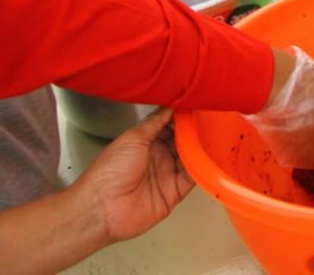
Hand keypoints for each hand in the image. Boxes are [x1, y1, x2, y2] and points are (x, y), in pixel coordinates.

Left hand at [72, 108, 195, 243]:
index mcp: (145, 143)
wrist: (102, 208)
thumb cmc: (108, 172)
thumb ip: (155, 121)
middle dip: (194, 132)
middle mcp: (157, 158)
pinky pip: (193, 178)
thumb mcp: (133, 138)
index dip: (182, 118)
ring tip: (212, 135)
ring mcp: (166, 175)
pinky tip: (208, 158)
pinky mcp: (174, 192)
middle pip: (183, 142)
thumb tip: (169, 105)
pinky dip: (202, 168)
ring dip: (200, 148)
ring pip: (191, 158)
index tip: (195, 106)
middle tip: (207, 120)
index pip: (169, 126)